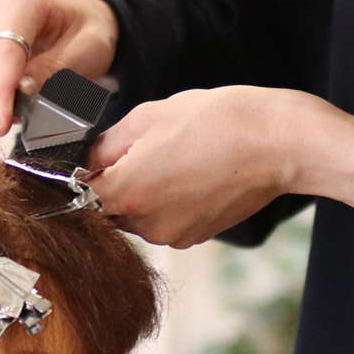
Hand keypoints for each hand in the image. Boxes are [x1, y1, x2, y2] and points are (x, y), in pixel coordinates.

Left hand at [88, 87, 353, 246]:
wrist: (282, 144)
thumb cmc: (221, 120)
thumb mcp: (149, 115)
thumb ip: (105, 144)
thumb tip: (81, 160)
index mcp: (127, 192)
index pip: (72, 194)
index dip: (70, 175)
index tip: (75, 159)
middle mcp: (146, 225)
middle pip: (102, 208)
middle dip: (108, 180)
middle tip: (134, 147)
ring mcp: (172, 236)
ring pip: (133, 214)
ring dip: (138, 189)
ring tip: (170, 155)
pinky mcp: (194, 237)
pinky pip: (162, 220)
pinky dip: (165, 199)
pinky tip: (189, 171)